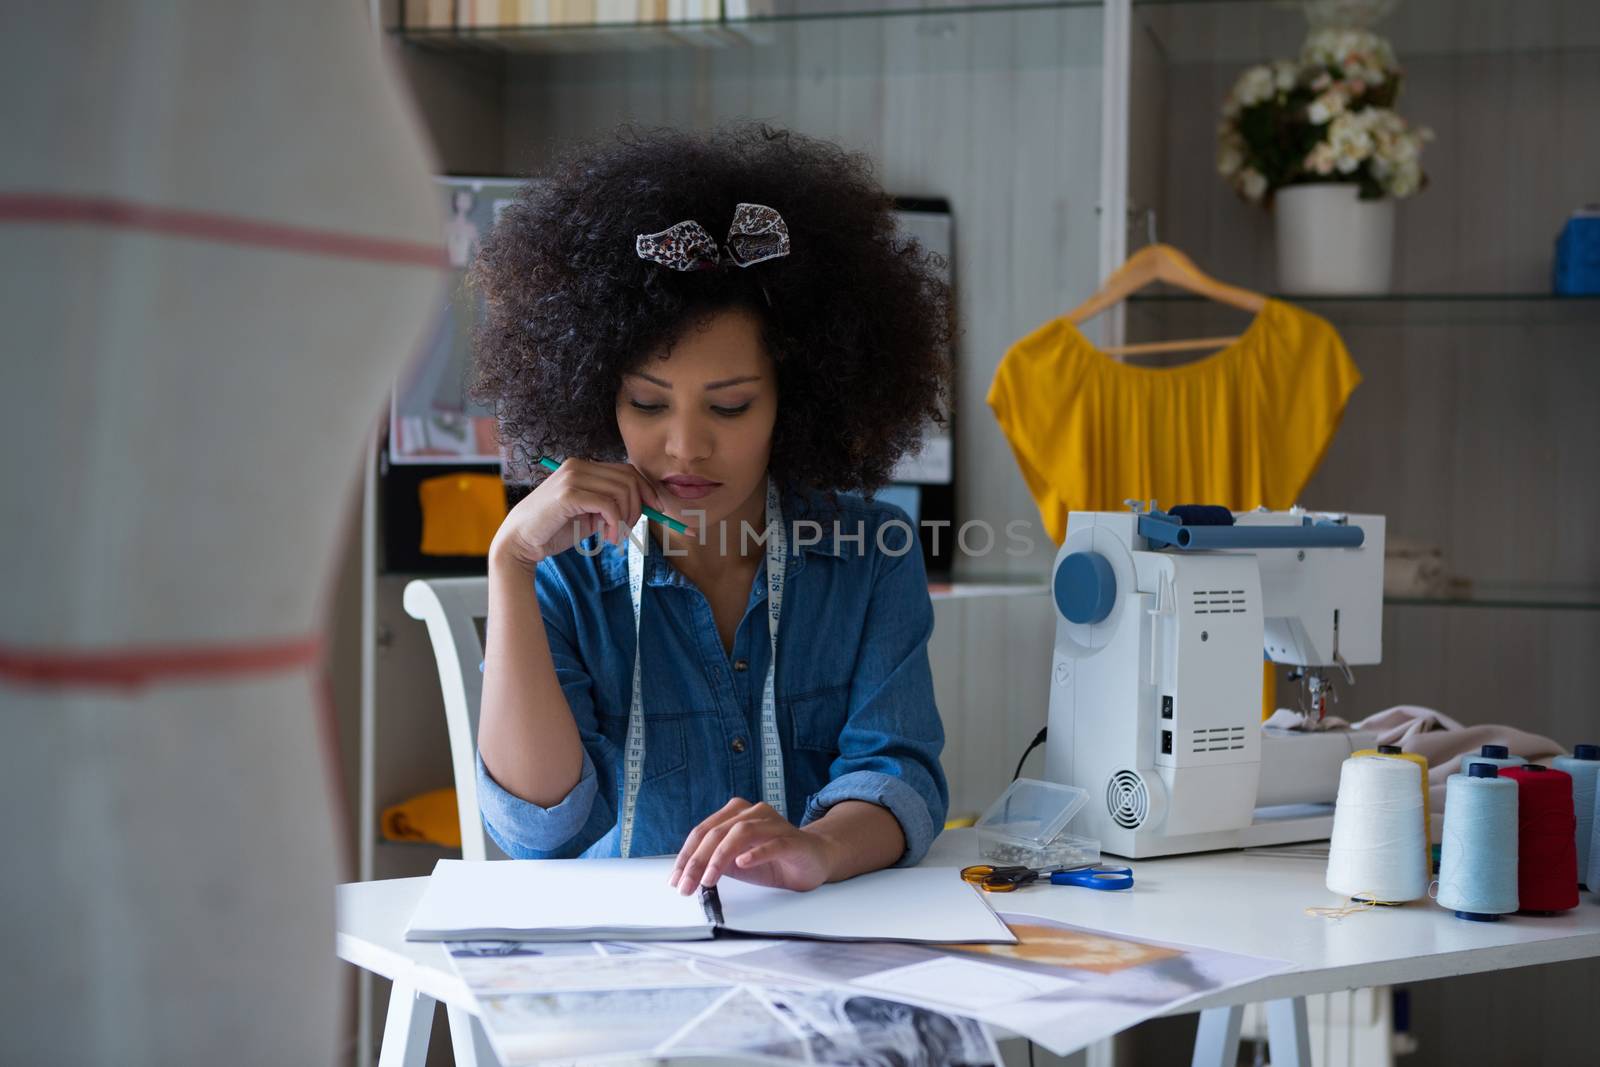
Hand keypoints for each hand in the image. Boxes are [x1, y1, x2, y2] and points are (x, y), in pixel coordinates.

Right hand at [489, 458, 676, 570]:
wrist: (520, 542)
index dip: (648, 489)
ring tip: (614, 538)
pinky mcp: (568, 494)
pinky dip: (615, 524)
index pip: (627, 470)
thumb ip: (612, 506)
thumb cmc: (555, 529)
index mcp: (583, 467)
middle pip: (629, 479)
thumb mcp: (590, 515)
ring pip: (622, 492)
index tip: (658, 509)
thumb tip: (647, 505)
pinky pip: (608, 505)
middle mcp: (578, 466)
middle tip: (628, 531)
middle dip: (638, 507)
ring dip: (625, 520)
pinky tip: (607, 539)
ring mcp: (572, 477)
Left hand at [668, 798, 835, 893]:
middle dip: (697, 861)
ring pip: (741, 833)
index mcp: (736, 814)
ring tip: (708, 880)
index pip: (703, 831)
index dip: (686, 856)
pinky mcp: (792, 840)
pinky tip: (743, 863)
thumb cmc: (773, 860)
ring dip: (720, 857)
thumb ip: (715, 862)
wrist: (814, 859)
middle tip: (686, 885)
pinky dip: (756, 853)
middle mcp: (753, 813)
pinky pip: (773, 843)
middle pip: (717, 832)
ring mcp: (774, 824)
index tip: (675, 879)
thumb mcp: (736, 863)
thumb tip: (687, 873)